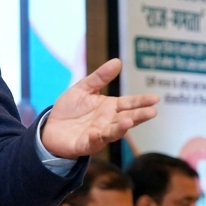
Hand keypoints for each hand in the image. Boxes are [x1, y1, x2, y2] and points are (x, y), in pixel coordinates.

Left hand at [40, 59, 158, 158]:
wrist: (50, 128)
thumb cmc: (70, 109)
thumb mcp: (83, 89)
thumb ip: (99, 78)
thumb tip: (118, 61)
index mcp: (110, 107)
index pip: (129, 103)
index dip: (142, 101)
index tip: (155, 98)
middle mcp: (108, 121)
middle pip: (126, 118)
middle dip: (139, 116)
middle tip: (152, 112)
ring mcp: (98, 134)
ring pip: (113, 131)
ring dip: (121, 127)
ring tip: (129, 121)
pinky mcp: (85, 144)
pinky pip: (92, 141)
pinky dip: (95, 137)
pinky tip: (96, 131)